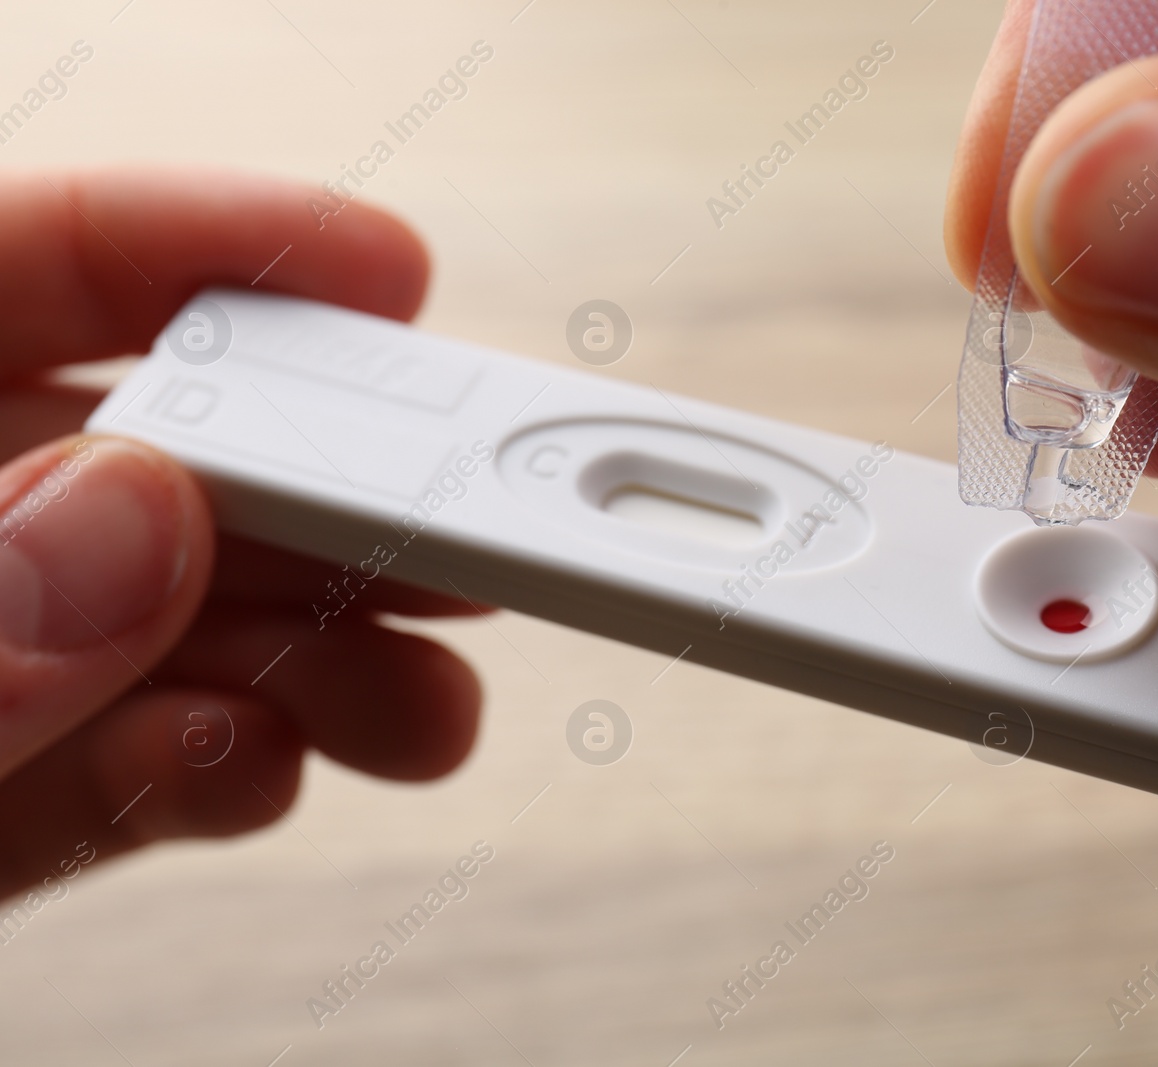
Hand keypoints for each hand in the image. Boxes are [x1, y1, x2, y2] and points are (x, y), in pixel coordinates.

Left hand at [0, 171, 480, 897]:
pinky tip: (264, 764)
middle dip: (335, 487)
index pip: (31, 264)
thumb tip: (136, 520)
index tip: (392, 274)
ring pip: (181, 622)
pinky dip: (225, 768)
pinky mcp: (2, 807)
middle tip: (473, 524)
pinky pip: (132, 768)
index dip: (215, 244)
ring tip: (413, 701)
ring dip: (323, 654)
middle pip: (164, 452)